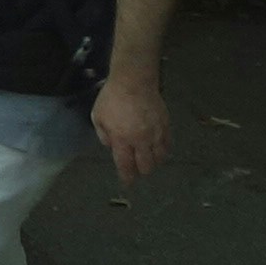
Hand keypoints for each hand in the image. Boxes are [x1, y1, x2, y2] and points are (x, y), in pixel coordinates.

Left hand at [92, 70, 169, 188]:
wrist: (134, 81)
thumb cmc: (112, 98)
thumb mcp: (98, 116)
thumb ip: (103, 135)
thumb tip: (112, 146)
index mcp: (122, 140)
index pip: (126, 166)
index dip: (127, 178)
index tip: (128, 183)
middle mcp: (141, 140)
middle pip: (146, 167)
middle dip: (141, 171)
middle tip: (137, 169)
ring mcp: (156, 134)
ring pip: (160, 158)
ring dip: (153, 162)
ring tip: (148, 159)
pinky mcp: (166, 126)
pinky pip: (168, 146)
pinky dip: (163, 151)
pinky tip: (159, 150)